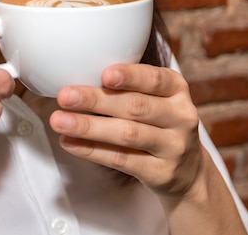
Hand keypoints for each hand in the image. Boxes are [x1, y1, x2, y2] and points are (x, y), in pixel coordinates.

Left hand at [48, 63, 201, 196]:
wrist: (188, 170)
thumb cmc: (158, 123)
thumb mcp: (155, 98)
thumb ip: (126, 87)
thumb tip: (75, 76)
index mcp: (176, 89)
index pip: (155, 79)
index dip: (130, 76)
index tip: (105, 74)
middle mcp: (180, 116)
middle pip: (136, 106)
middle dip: (96, 100)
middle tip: (65, 96)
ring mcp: (174, 146)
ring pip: (127, 135)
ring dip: (89, 127)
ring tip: (59, 121)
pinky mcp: (161, 173)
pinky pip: (122, 160)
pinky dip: (92, 150)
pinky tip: (70, 142)